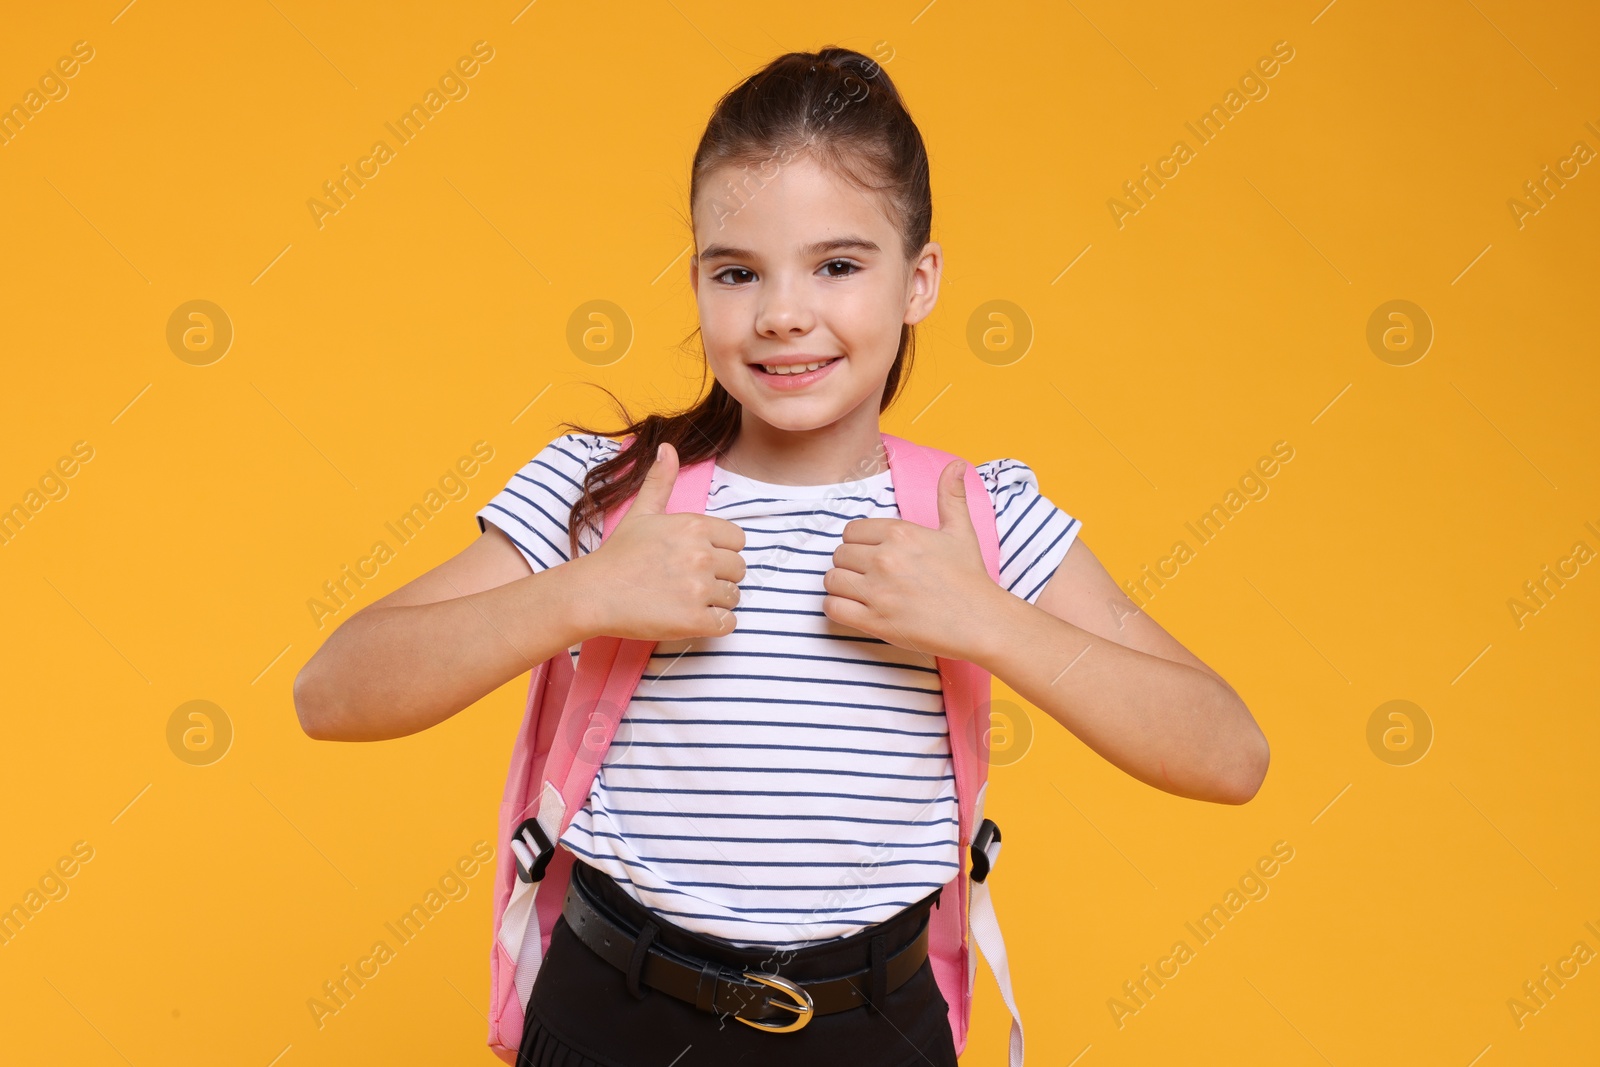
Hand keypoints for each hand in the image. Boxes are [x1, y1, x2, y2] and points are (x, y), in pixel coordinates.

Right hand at [578, 442, 746, 641]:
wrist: (594, 594)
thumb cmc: (619, 554)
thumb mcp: (641, 512)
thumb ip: (661, 481)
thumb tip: (668, 447)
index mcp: (694, 526)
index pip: (738, 540)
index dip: (721, 551)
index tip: (697, 559)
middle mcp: (701, 555)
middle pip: (739, 569)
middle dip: (720, 577)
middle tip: (689, 583)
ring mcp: (699, 589)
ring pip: (734, 597)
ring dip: (716, 602)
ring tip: (686, 600)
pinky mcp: (695, 620)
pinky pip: (728, 623)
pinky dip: (715, 624)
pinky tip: (691, 617)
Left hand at [822, 459, 1004, 660]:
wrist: (980, 621)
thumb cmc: (969, 576)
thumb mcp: (961, 531)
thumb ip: (950, 496)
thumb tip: (957, 464)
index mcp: (900, 533)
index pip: (851, 531)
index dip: (858, 543)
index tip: (871, 554)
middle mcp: (885, 559)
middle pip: (839, 554)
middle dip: (850, 564)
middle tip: (867, 575)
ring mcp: (878, 591)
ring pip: (832, 580)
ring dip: (841, 585)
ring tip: (860, 591)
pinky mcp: (874, 621)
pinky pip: (833, 607)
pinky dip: (837, 608)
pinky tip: (854, 608)